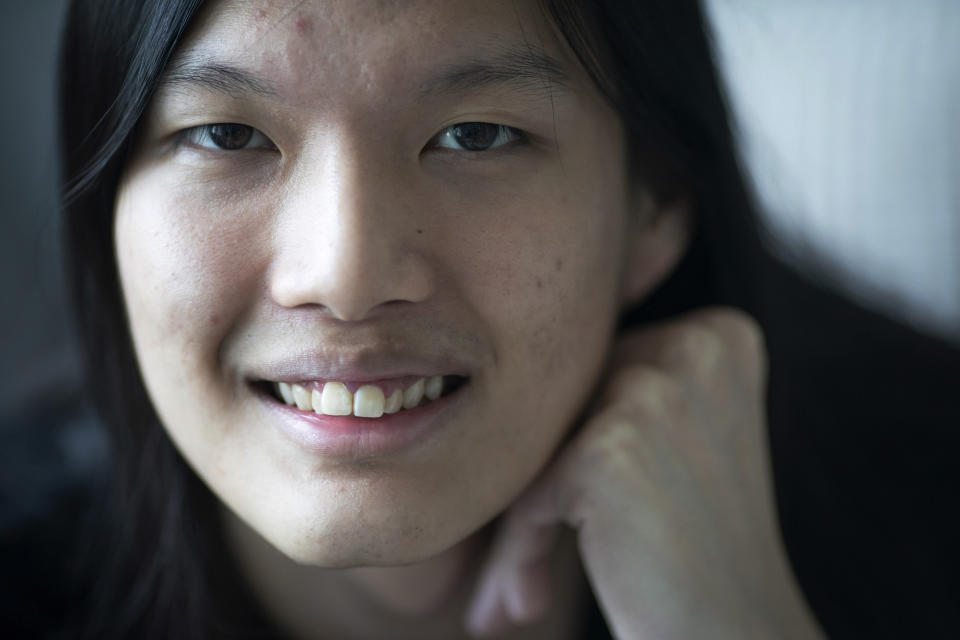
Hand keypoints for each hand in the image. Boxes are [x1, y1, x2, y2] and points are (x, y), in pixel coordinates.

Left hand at [464, 308, 823, 638]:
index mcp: (718, 335)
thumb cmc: (705, 555)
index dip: (567, 446)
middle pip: (564, 407)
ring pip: (537, 450)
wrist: (742, 639)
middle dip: (537, 487)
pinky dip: (519, 551)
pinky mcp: (609, 446)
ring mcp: (653, 391)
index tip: (559, 514)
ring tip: (516, 594)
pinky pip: (527, 493)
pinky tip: (527, 602)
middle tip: (521, 566)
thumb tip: (503, 366)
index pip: (598, 373)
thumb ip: (618, 393)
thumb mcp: (682, 442)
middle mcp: (693, 346)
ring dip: (520, 527)